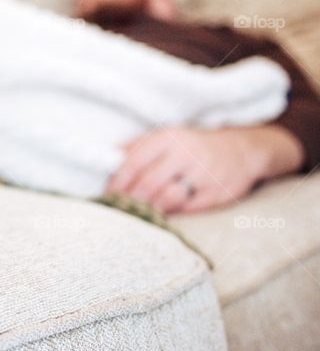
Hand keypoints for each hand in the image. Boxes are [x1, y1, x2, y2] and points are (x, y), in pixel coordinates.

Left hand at [106, 126, 303, 214]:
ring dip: (150, 208)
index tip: (108, 193)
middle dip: (131, 198)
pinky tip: (163, 213)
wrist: (242, 150)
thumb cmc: (193, 145)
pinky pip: (188, 209)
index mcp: (169, 138)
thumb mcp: (167, 137)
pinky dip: (173, 213)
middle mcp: (186, 154)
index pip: (135, 161)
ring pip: (167, 197)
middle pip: (148, 182)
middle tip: (121, 208)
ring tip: (141, 211)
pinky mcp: (217, 194)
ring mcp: (204, 175)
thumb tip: (109, 158)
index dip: (118, 181)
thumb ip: (137, 146)